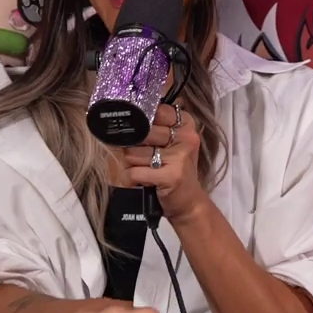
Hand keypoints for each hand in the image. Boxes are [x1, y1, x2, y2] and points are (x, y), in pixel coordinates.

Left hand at [117, 102, 209, 222]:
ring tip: (144, 169)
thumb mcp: (171, 142)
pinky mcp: (171, 176)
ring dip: (132, 164)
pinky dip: (133, 178)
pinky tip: (143, 180)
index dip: (141, 120)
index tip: (139, 130)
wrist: (188, 201)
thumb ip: (154, 126)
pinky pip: (135, 172)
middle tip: (142, 157)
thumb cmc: (174, 168)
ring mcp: (179, 156)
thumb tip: (124, 115)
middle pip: (141, 132)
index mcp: (185, 123)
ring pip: (133, 152)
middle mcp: (186, 137)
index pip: (155, 111)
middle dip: (134, 146)